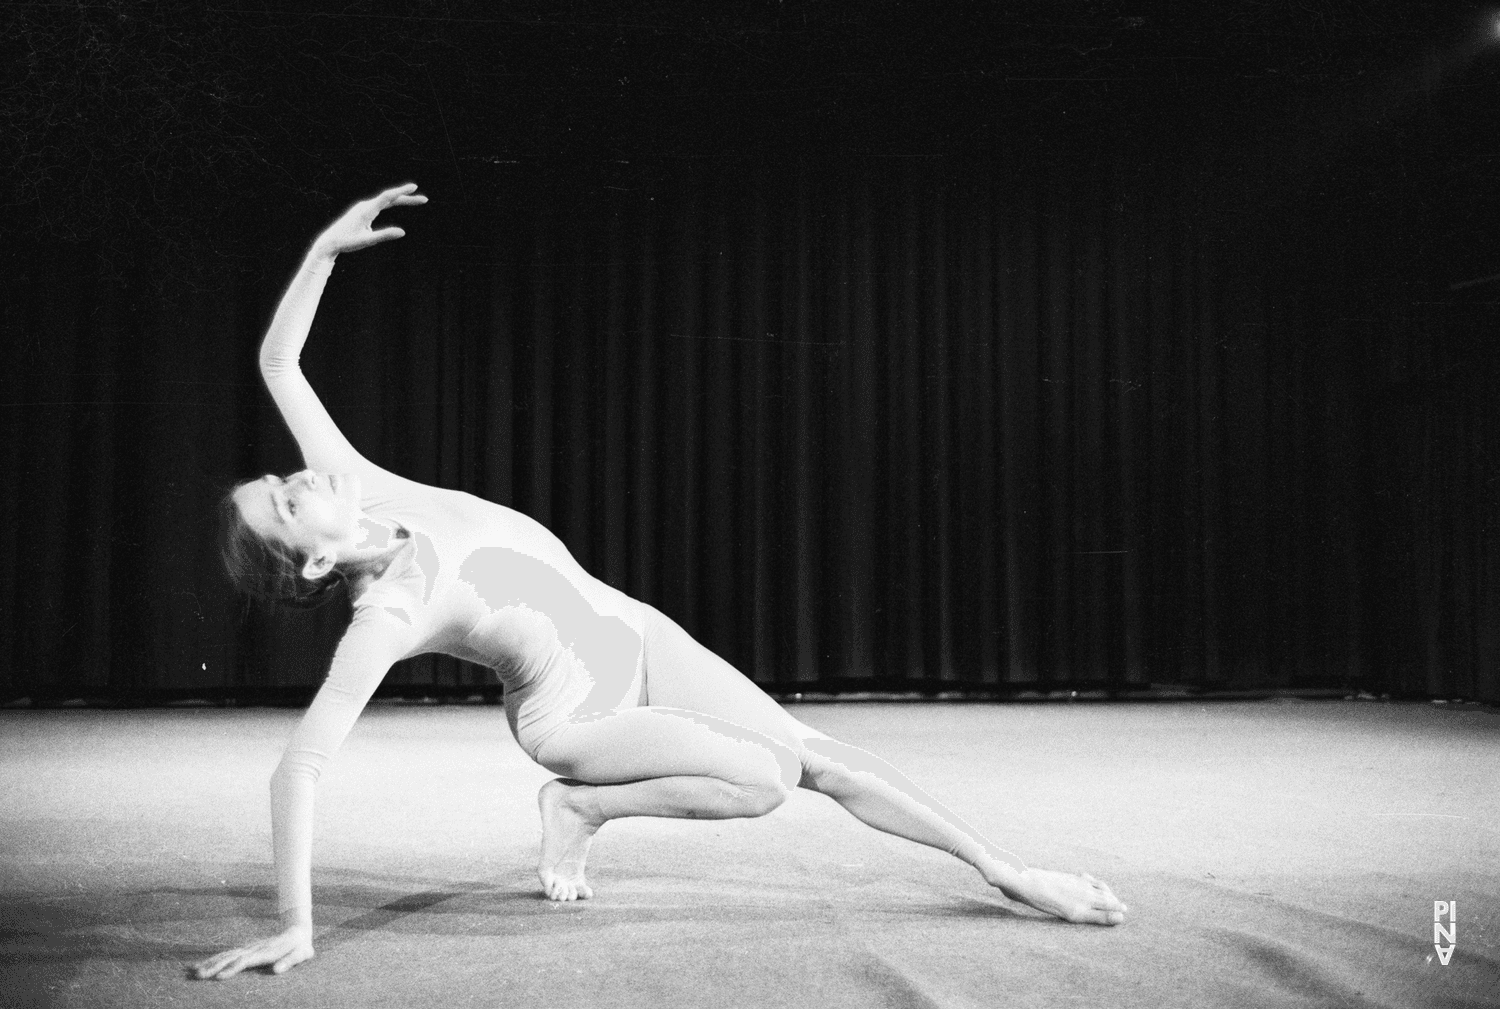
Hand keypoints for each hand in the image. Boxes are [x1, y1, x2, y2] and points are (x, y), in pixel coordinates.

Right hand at [190, 926, 314, 979]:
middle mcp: (254, 948)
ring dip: (210, 963)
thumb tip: (277, 971)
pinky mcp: (246, 950)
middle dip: (214, 966)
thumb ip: (290, 961)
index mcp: (266, 952)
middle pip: (231, 957)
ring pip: (226, 955)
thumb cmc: (301, 947)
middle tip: (198, 976)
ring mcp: (249, 948)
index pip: (246, 961)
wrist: (298, 931)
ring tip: (193, 971)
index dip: (233, 968)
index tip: (219, 977)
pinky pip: (227, 955)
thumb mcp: (301, 954)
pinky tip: (201, 965)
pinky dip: (213, 959)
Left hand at [311, 182, 427, 258]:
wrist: (329, 242)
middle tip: (424, 199)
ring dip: (402, 199)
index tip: (414, 187)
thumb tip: (402, 232)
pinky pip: (382, 204)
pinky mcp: (364, 211)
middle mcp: (366, 205)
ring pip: (387, 201)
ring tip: (417, 200)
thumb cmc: (347, 242)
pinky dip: (393, 202)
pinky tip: (399, 202)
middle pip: (390, 198)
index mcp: (366, 210)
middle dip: (408, 197)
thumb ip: (384, 235)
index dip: (401, 191)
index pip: (387, 197)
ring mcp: (364, 207)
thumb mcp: (367, 241)